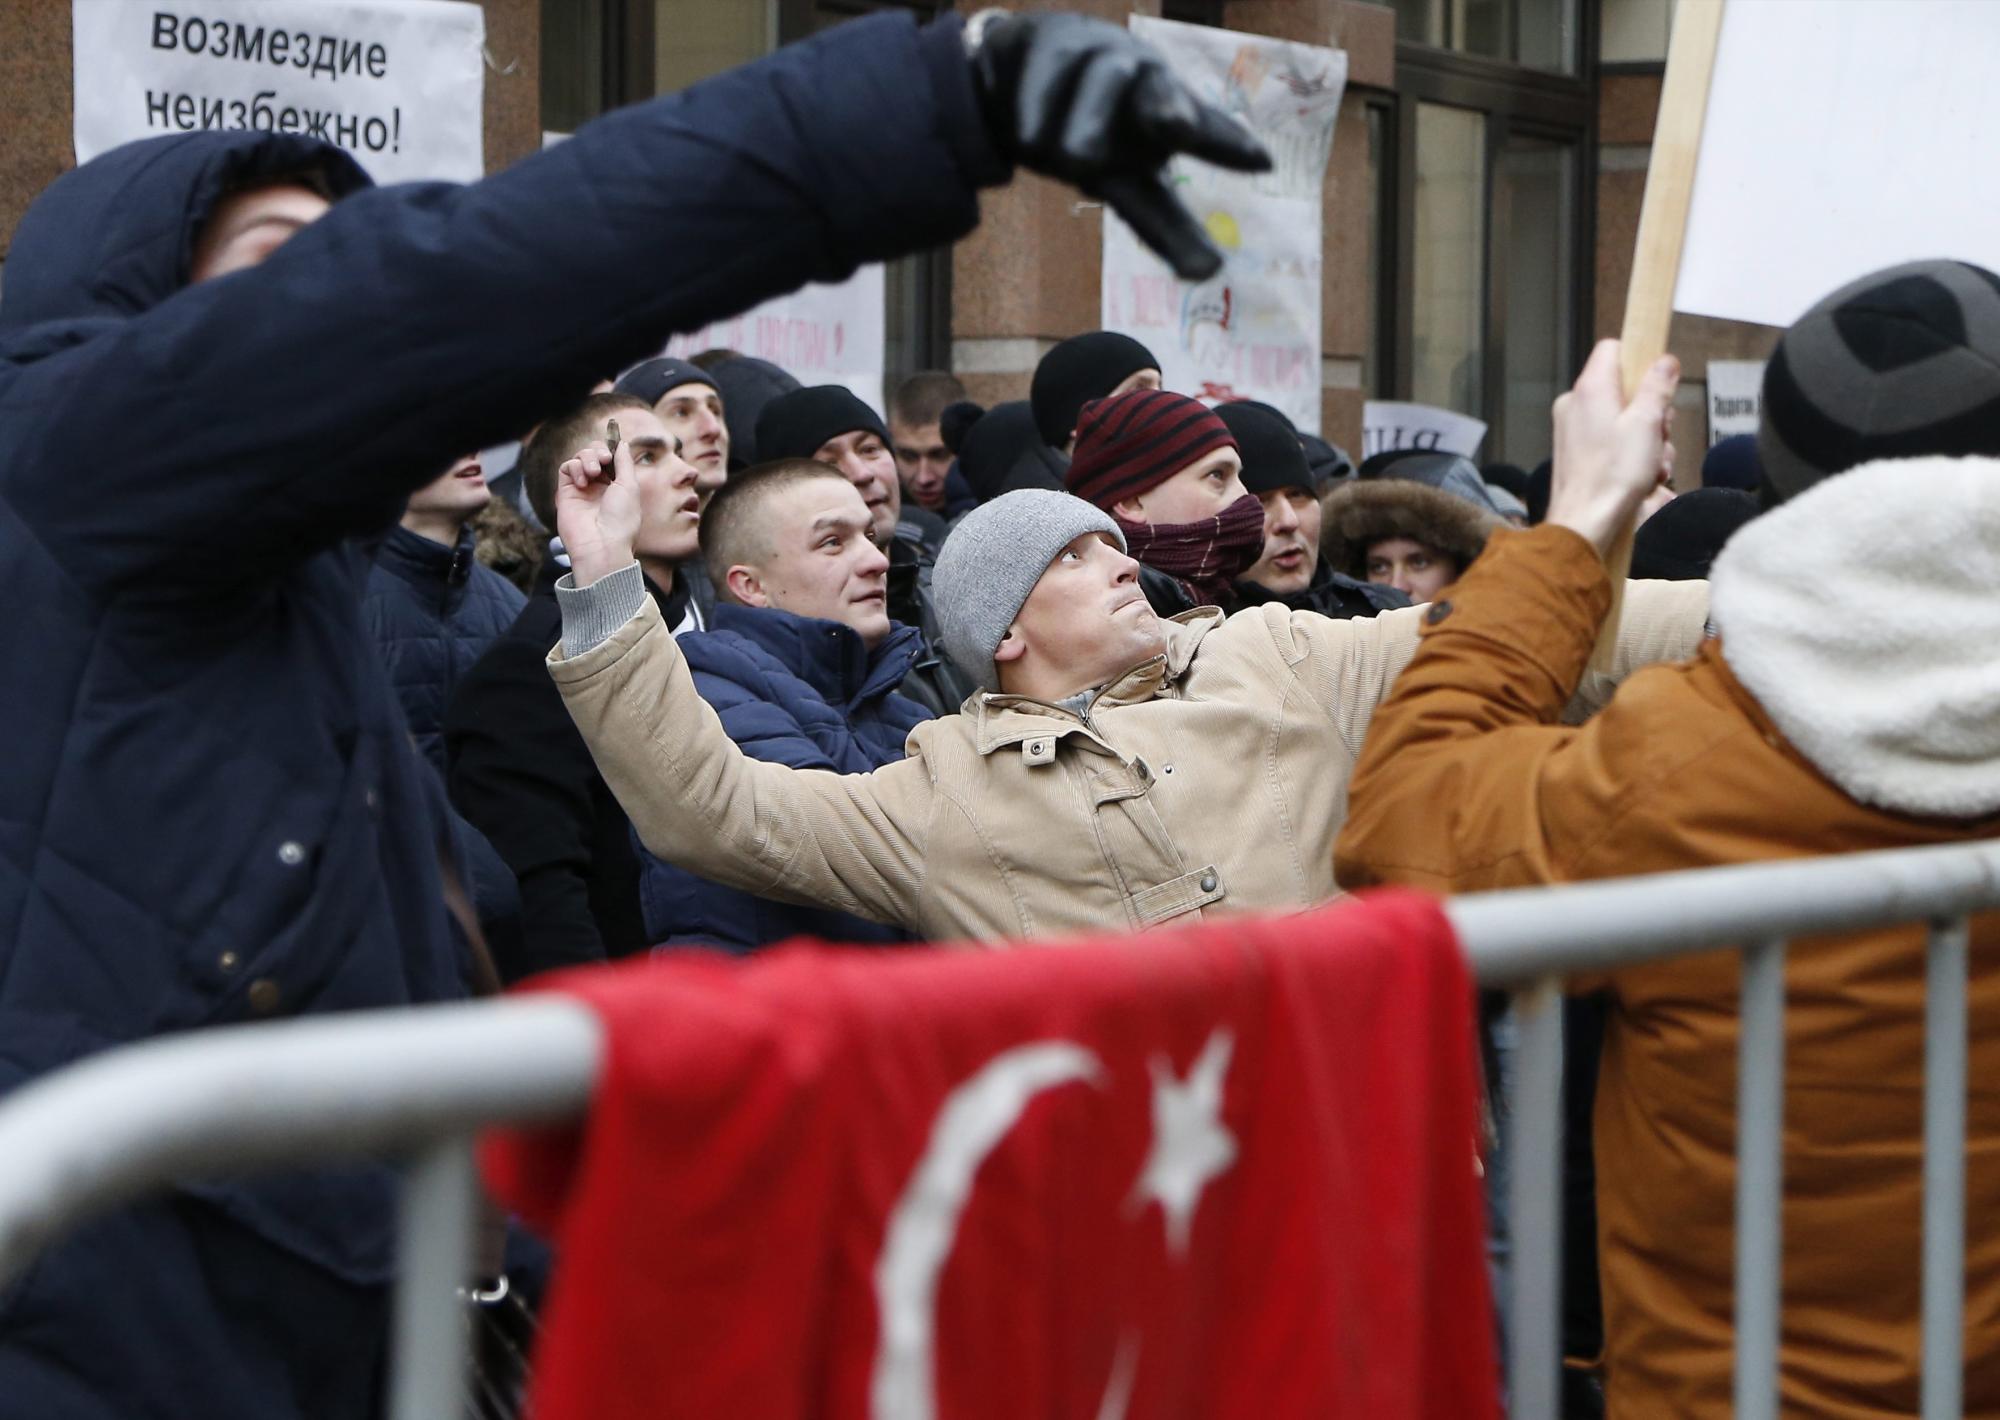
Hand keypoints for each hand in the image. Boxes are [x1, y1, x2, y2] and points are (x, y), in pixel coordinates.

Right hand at [554, 440, 640, 585]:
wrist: (602, 545)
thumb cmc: (621, 520)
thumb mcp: (629, 486)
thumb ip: (624, 462)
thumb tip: (622, 443)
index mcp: (617, 486)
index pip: (611, 458)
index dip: (611, 450)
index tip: (613, 451)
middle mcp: (599, 487)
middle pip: (594, 454)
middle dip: (598, 450)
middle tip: (604, 459)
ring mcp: (581, 489)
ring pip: (580, 458)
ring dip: (587, 457)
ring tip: (593, 472)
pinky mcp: (565, 492)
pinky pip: (566, 467)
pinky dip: (575, 467)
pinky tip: (583, 481)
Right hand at [966, 9, 1270, 280]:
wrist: (1015, 81)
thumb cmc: (1090, 134)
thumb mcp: (1126, 184)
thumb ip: (1167, 229)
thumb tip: (1209, 271)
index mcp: (1169, 117)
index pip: (1206, 134)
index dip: (1228, 145)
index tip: (1263, 163)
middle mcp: (1142, 80)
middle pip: (1159, 91)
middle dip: (1171, 105)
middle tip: (1177, 127)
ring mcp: (1097, 53)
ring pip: (1097, 86)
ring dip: (1082, 129)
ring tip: (1070, 160)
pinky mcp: (1051, 41)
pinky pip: (1042, 82)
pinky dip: (1033, 113)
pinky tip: (1026, 134)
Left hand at [1545, 339, 1679, 558]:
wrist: (1584, 523)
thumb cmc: (1612, 475)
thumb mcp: (1647, 423)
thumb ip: (1657, 387)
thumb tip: (1665, 361)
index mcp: (1590, 388)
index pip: (1614, 348)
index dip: (1641, 360)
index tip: (1660, 383)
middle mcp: (1576, 404)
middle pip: (1626, 388)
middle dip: (1653, 412)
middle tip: (1661, 436)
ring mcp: (1574, 429)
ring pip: (1624, 418)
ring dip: (1648, 440)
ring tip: (1654, 466)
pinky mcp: (1577, 452)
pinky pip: (1612, 441)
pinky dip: (1632, 456)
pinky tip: (1644, 477)